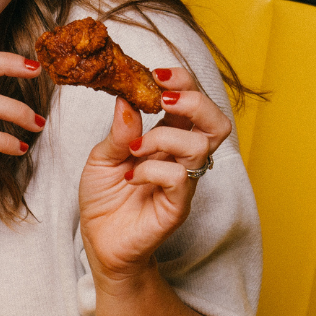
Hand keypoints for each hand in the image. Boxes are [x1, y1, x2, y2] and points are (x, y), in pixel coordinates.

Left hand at [78, 68, 231, 285]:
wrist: (99, 242)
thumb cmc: (104, 201)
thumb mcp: (101, 157)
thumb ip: (118, 130)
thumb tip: (126, 99)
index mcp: (168, 138)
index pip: (192, 102)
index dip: (183, 82)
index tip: (156, 74)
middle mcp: (182, 158)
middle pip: (216, 121)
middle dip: (194, 101)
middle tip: (162, 101)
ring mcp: (183, 182)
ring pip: (201, 145)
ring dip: (164, 137)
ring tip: (134, 149)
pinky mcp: (178, 206)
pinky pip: (179, 177)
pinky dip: (152, 169)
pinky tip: (131, 177)